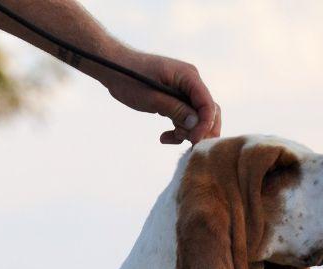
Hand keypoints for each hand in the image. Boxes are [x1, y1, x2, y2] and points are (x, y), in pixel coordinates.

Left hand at [102, 47, 219, 144]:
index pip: (208, 103)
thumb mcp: (152, 97)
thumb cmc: (130, 78)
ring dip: (186, 132)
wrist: (114, 68)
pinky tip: (163, 137)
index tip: (193, 141)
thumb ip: (175, 110)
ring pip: (196, 117)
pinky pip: (184, 117)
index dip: (205, 124)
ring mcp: (183, 91)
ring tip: (167, 138)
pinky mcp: (175, 99)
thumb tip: (196, 124)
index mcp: (188, 76)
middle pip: (208, 111)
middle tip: (187, 146)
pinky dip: (177, 129)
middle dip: (200, 130)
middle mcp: (190, 82)